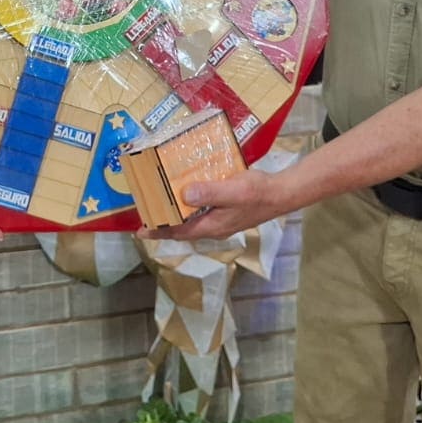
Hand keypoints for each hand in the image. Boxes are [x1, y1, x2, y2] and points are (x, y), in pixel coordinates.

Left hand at [138, 167, 294, 241]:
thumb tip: (184, 195)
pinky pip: (201, 210)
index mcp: (212, 226)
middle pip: (182, 228)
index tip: (140, 229)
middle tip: (146, 210)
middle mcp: (213, 226)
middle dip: (164, 222)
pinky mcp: (226, 210)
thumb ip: (209, 193)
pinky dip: (190, 203)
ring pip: (191, 220)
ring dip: (176, 213)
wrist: (281, 194)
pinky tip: (187, 190)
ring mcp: (220, 219)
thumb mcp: (233, 191)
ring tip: (160, 200)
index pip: (179, 232)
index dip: (159, 231)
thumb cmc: (257, 193)